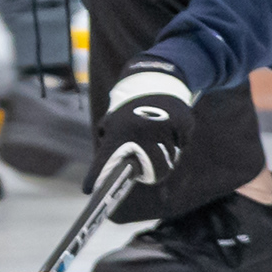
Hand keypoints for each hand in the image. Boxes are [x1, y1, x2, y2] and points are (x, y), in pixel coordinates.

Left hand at [86, 60, 194, 189]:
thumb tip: (107, 178)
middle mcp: (140, 130)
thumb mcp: (113, 123)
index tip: (89, 190)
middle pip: (155, 172)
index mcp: (120, 132)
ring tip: (158, 138)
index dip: (97, 176)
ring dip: (166, 155)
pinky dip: (178, 141)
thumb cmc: (131, 112)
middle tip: (149, 168)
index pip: (106, 159)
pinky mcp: (182, 122)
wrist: (154, 82)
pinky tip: (169, 128)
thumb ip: (110, 149)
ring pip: (171, 159)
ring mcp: (164, 126)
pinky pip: (182, 145)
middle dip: (153, 173)